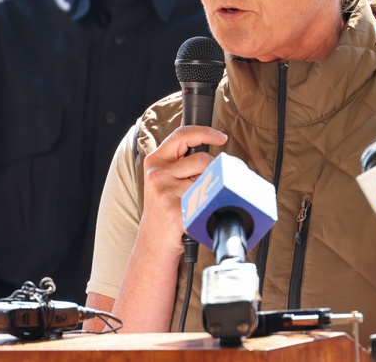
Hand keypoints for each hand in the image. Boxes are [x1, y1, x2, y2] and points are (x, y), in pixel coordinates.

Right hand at [136, 125, 227, 257]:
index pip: (182, 135)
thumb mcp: (166, 179)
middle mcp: (157, 174)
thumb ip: (183, 162)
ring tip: (197, 205)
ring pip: (208, 181)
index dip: (205, 132)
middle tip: (208, 188)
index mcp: (156, 161)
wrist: (153, 244)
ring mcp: (165, 192)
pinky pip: (206, 202)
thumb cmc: (166, 209)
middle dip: (214, 172)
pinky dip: (208, 211)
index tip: (222, 137)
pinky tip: (195, 218)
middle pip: (203, 159)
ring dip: (210, 194)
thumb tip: (219, 156)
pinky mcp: (175, 211)